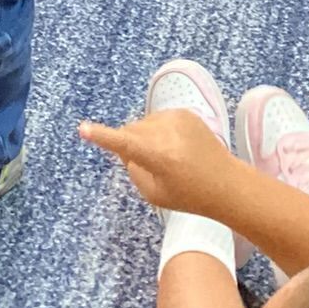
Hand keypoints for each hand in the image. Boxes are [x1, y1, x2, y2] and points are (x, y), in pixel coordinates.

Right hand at [79, 109, 234, 221]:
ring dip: (144, 137)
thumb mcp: (153, 193)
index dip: (101, 136)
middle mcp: (166, 132)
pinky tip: (175, 147)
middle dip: (130, 144)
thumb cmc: (188, 195)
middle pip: (131, 131)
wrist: (226, 183)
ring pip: (142, 124)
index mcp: (158, 156)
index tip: (83, 128)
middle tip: (146, 164)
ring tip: (166, 157)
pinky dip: (158, 131)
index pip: (123, 143)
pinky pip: (157, 119)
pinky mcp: (185, 112)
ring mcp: (177, 118)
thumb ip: (132, 168)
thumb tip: (124, 147)